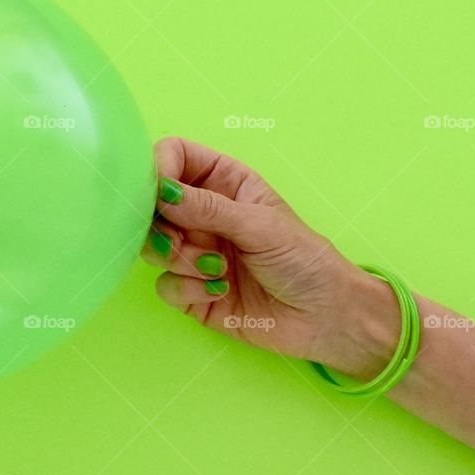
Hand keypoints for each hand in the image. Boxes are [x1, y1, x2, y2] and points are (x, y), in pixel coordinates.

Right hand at [141, 138, 398, 378]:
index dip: (159, 169)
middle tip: (182, 241)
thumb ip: (209, 208)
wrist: (323, 319)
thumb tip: (161, 192)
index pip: (175, 156)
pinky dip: (187, 289)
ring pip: (152, 244)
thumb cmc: (304, 260)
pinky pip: (164, 284)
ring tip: (215, 270)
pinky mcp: (190, 290)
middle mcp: (203, 214)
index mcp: (223, 182)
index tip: (160, 193)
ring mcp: (193, 252)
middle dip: (162, 225)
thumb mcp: (260, 225)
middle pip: (152, 203)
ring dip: (178, 258)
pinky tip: (219, 292)